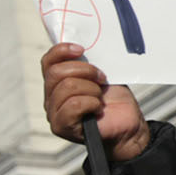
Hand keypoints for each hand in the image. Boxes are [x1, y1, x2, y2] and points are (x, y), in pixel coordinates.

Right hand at [42, 43, 149, 160]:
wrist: (127, 125)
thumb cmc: (113, 101)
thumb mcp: (100, 76)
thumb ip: (86, 63)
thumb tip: (80, 48)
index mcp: (57, 83)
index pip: (48, 62)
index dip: (61, 51)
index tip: (81, 49)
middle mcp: (50, 98)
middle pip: (56, 73)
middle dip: (85, 71)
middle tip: (101, 78)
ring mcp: (53, 113)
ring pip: (67, 87)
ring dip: (92, 90)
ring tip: (100, 97)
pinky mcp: (61, 126)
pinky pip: (73, 105)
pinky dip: (91, 103)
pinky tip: (97, 108)